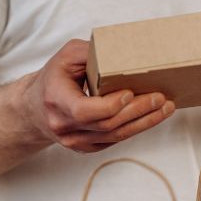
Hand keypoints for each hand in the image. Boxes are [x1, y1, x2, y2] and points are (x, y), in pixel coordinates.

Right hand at [20, 39, 174, 152]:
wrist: (35, 108)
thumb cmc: (54, 78)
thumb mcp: (66, 57)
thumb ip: (91, 53)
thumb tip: (123, 53)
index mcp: (56, 100)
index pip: (85, 111)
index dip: (110, 105)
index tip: (130, 93)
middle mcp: (64, 126)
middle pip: (107, 124)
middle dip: (138, 111)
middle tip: (161, 99)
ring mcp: (75, 141)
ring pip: (115, 136)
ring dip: (144, 122)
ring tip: (165, 108)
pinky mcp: (87, 147)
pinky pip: (115, 140)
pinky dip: (136, 128)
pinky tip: (153, 116)